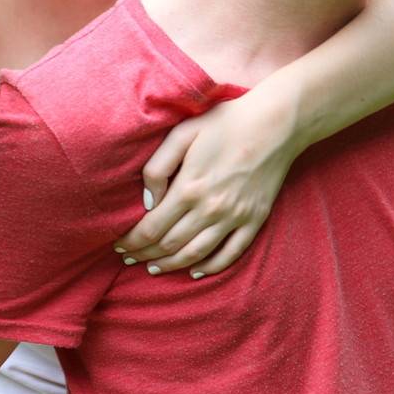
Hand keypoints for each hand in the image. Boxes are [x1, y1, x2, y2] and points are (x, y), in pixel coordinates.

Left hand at [113, 87, 298, 276]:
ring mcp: (235, 218)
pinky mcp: (254, 220)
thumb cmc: (225, 123)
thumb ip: (158, 167)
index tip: (118, 245)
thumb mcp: (183, 133)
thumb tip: (147, 202)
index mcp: (189, 187)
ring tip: (154, 268)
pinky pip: (230, 254)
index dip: (132, 241)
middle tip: (129, 258)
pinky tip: (195, 271)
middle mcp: (211, 209)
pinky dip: (211, 267)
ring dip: (171, 266)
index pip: (151, 228)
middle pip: (170, 245)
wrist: (275, 124)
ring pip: (196, 255)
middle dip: (145, 255)